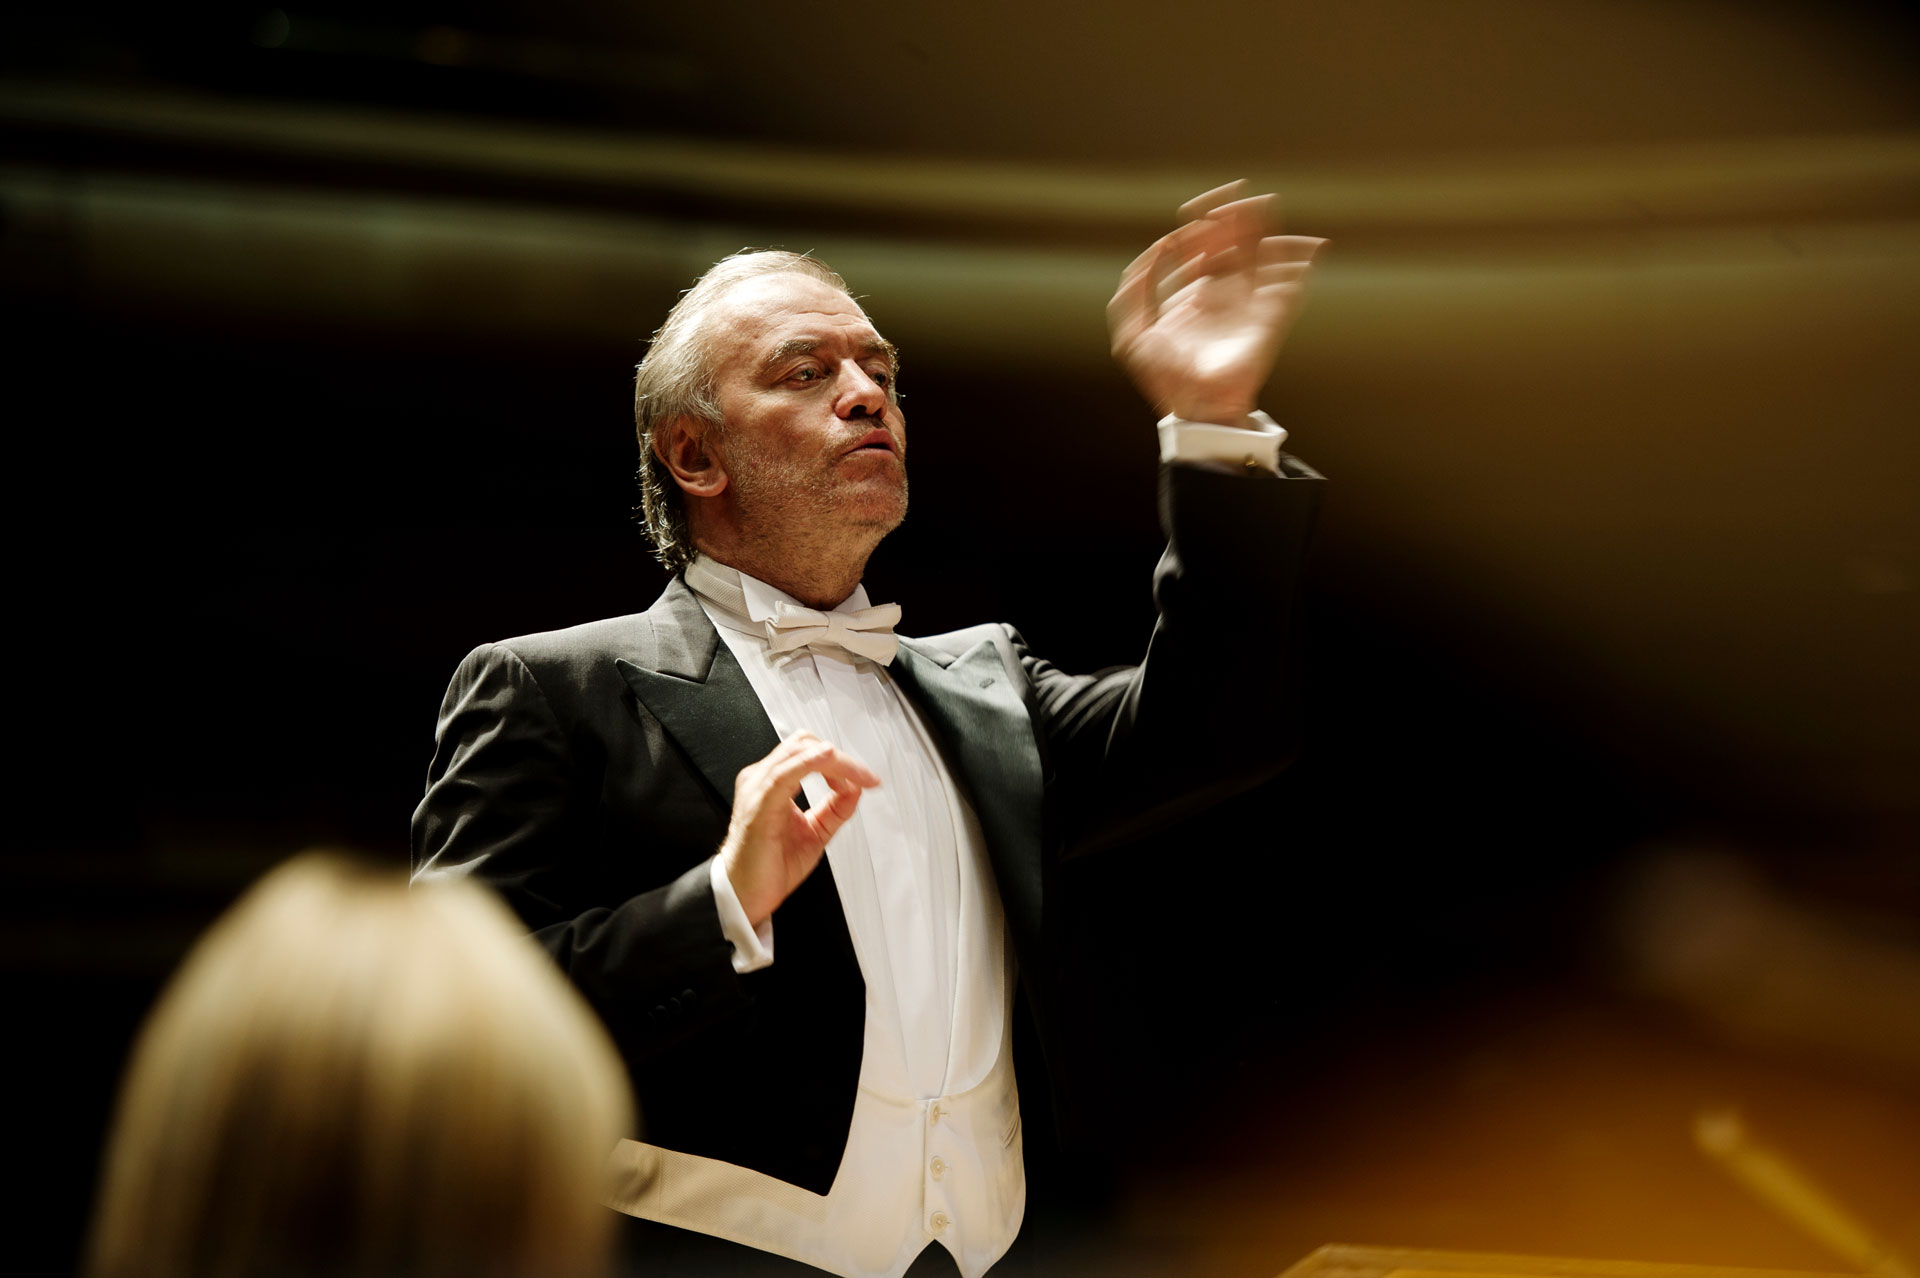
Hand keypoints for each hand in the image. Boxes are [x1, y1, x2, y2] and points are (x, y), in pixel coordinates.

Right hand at [719, 732, 879, 926]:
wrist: (745, 895)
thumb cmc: (769, 866)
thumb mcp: (815, 832)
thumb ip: (836, 809)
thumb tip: (856, 787)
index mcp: (773, 782)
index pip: (809, 752)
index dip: (841, 762)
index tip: (865, 779)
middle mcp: (762, 779)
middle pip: (805, 745)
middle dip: (841, 759)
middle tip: (864, 778)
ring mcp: (758, 789)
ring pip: (799, 753)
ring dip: (835, 762)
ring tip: (857, 777)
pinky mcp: (759, 805)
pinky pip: (783, 774)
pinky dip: (808, 762)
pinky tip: (826, 758)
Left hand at [1107, 181, 1325, 424]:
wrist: (1196, 407)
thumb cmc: (1164, 378)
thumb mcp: (1132, 336)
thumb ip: (1133, 295)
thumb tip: (1154, 253)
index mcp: (1192, 291)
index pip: (1200, 245)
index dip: (1201, 221)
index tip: (1199, 210)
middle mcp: (1223, 292)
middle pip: (1233, 241)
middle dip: (1235, 215)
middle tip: (1237, 194)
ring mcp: (1249, 302)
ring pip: (1262, 253)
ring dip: (1265, 228)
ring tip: (1265, 204)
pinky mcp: (1272, 317)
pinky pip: (1291, 284)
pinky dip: (1303, 262)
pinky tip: (1310, 244)